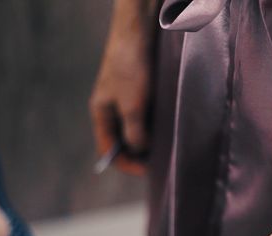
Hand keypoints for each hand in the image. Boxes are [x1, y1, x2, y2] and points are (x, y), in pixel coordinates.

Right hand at [89, 1, 152, 175]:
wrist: (139, 29)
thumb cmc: (131, 65)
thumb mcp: (132, 104)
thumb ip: (135, 132)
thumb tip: (142, 151)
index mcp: (102, 113)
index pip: (109, 150)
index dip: (128, 164)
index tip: (150, 170)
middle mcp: (112, 110)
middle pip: (124, 143)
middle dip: (141, 155)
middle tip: (162, 161)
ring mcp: (126, 101)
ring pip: (137, 131)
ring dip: (150, 141)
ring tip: (168, 146)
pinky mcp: (140, 92)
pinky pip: (147, 117)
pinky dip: (156, 126)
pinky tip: (170, 127)